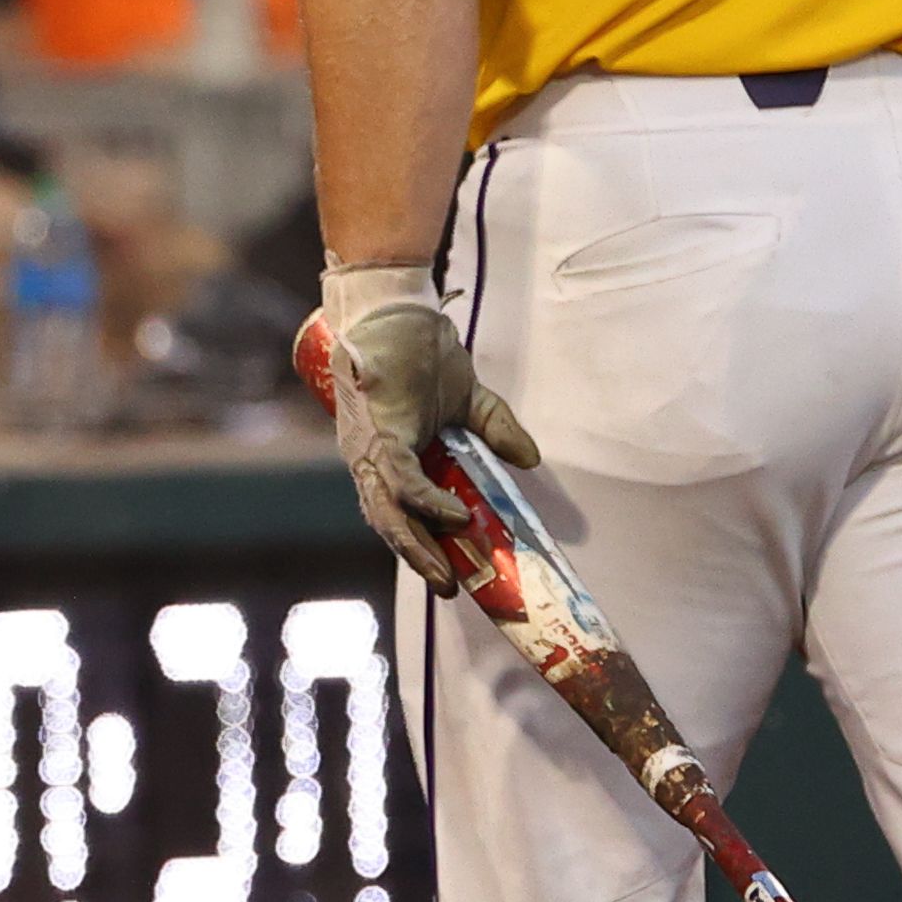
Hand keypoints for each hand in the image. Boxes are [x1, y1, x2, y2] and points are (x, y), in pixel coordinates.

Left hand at [316, 278, 535, 583]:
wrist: (402, 312)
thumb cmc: (424, 353)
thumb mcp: (472, 401)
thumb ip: (497, 432)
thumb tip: (529, 460)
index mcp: (392, 458)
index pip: (402, 515)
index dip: (425, 547)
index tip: (456, 576)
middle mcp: (374, 461)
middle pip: (391, 525)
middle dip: (420, 560)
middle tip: (452, 589)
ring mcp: (373, 449)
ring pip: (388, 513)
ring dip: (418, 547)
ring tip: (449, 575)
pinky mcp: (380, 433)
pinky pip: (401, 481)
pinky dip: (427, 503)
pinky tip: (457, 518)